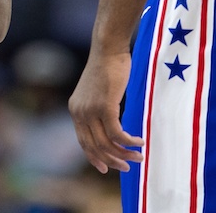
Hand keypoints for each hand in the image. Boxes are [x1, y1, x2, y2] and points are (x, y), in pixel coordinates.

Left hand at [68, 50, 143, 173]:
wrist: (108, 47)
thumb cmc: (108, 65)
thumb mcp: (98, 90)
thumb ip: (99, 108)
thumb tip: (111, 123)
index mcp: (75, 109)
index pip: (83, 142)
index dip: (94, 158)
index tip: (106, 169)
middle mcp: (80, 112)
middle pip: (95, 147)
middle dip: (112, 161)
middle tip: (128, 167)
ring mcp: (91, 110)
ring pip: (107, 143)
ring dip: (125, 154)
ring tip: (139, 157)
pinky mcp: (105, 106)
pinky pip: (118, 134)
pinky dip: (130, 142)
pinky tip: (140, 142)